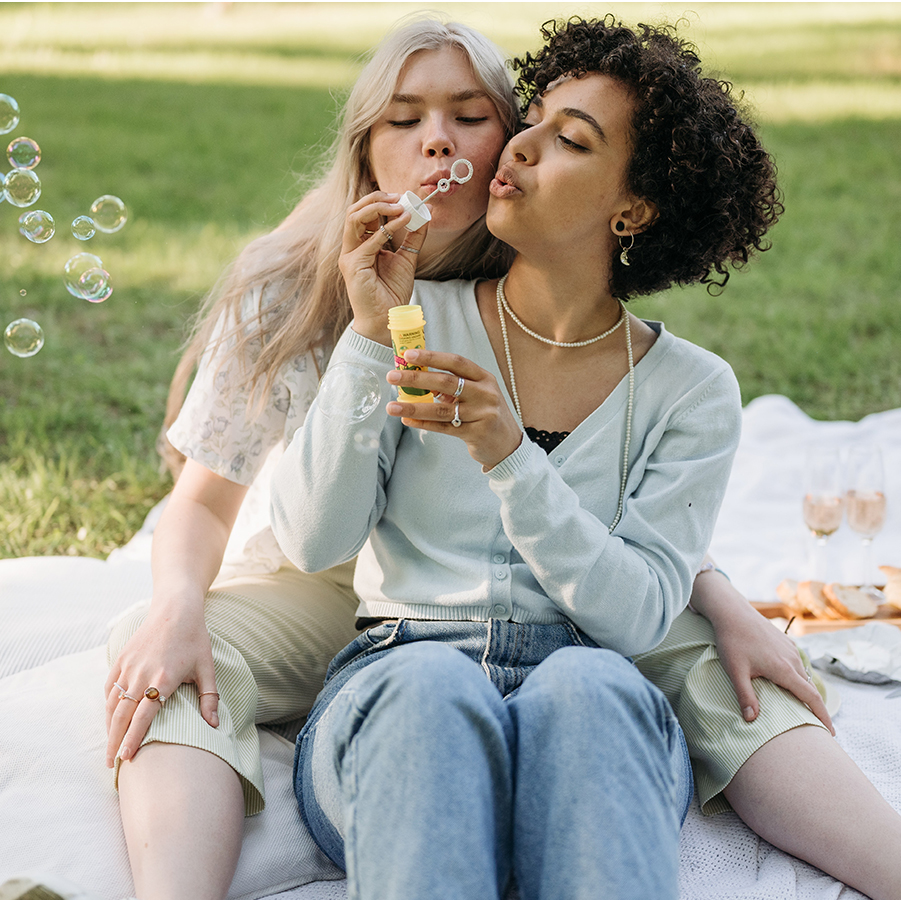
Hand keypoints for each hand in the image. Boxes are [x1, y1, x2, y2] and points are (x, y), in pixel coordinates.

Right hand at [104, 607, 219, 765]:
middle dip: (114, 741)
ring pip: (112, 703)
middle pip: (122, 715)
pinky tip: (112, 718)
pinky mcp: (121, 658)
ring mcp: (128, 666)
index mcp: (163, 678)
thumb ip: (209, 698)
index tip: (126, 758)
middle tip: (112, 763)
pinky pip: (110, 687)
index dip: (133, 739)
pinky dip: (109, 705)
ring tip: (111, 745)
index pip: (143, 716)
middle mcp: (141, 674)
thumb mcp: (207, 667)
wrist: (175, 610)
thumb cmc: (195, 639)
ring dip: (109, 726)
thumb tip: (214, 726)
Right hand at [338, 192, 426, 344]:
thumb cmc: (392, 292)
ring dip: (378, 207)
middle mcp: (352, 248)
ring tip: (400, 205)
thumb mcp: (407, 259)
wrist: (387, 319)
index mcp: (361, 245)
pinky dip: (387, 227)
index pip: (364, 214)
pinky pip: (370, 239)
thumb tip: (424, 213)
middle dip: (377, 198)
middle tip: (400, 196)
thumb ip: (413, 237)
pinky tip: (403, 221)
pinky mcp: (353, 264)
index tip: (404, 197)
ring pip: (354, 218)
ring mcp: (350, 255)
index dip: (382, 201)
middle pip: (354, 210)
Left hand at [385, 348, 522, 469]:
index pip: (456, 362)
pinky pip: (444, 427)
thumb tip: (418, 377)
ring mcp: (482, 414)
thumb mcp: (476, 394)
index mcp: (484, 378)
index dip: (431, 357)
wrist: (508, 445)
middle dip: (416, 378)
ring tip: (392, 407)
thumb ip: (453, 386)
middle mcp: (485, 394)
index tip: (408, 355)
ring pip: (441, 409)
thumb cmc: (486, 414)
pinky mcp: (476, 433)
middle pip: (446, 382)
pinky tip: (407, 420)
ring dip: (413, 407)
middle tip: (392, 376)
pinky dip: (424, 424)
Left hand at [708, 597, 834, 733]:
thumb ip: (745, 696)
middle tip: (815, 726)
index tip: (831, 733)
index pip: (811, 697)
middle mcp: (792, 659)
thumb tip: (751, 720)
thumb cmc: (732, 641)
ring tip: (801, 707)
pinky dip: (797, 677)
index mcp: (784, 669)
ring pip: (803, 675)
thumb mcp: (735, 671)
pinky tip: (788, 682)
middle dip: (815, 707)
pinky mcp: (785, 642)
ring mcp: (790, 649)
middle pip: (809, 688)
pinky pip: (796, 663)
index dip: (823, 716)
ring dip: (804, 691)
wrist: (732, 611)